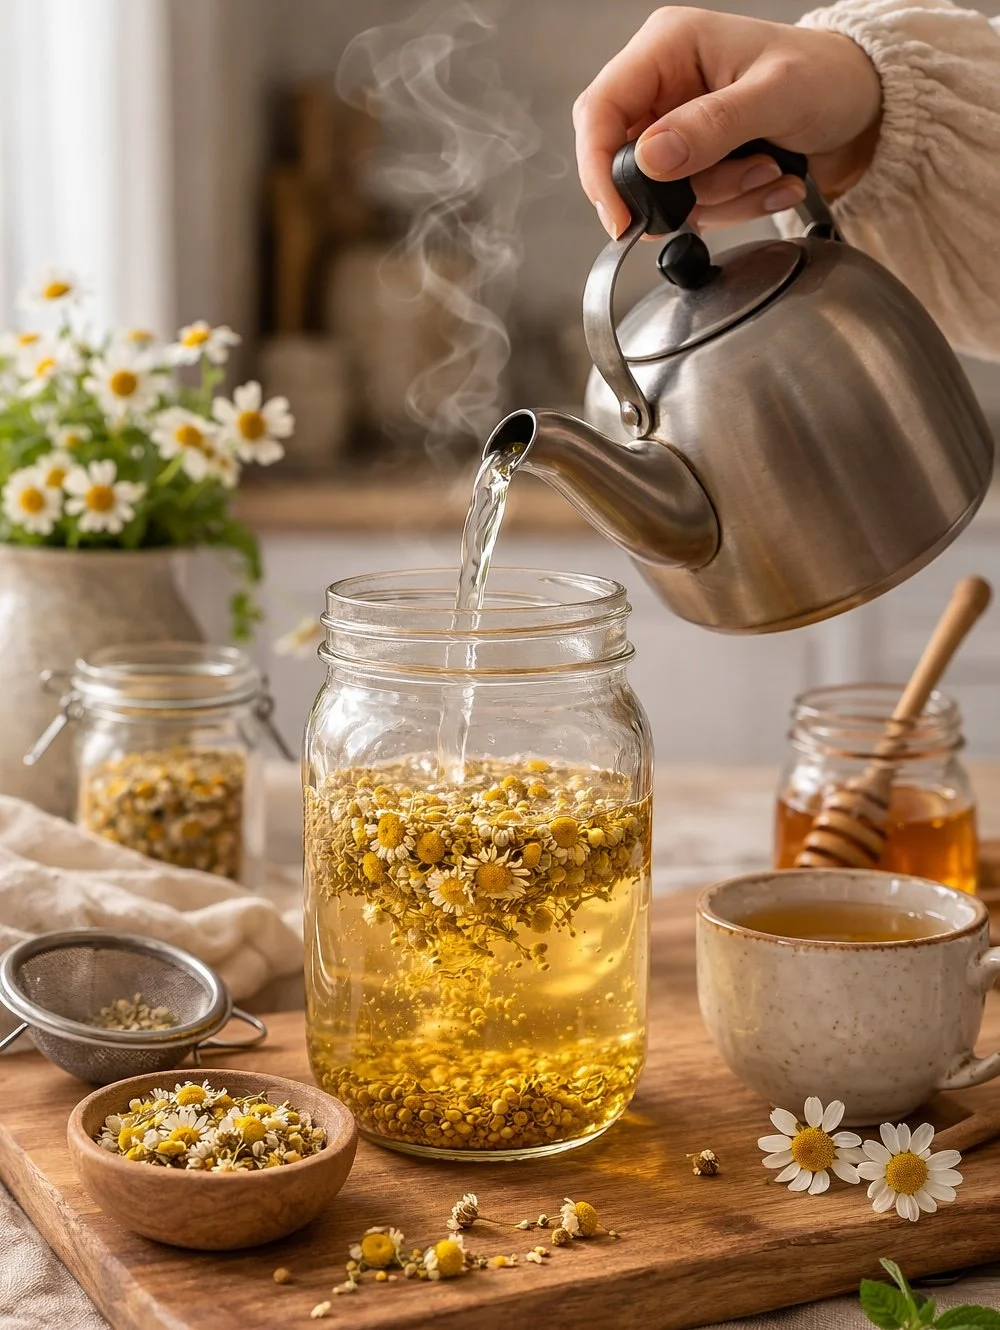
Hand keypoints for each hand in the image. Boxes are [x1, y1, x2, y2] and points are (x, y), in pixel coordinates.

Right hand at [573, 7, 881, 236]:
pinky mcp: (693, 162)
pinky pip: (689, 207)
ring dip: (720, 199)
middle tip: (739, 181)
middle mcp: (662, 87)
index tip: (622, 217)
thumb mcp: (775, 96)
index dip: (600, 169)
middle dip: (682, 190)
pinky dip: (731, 208)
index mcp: (667, 47)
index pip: (599, 111)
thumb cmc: (827, 76)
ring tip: (769, 171)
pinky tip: (769, 182)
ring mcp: (676, 128)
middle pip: (625, 163)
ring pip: (661, 194)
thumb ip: (711, 127)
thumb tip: (650, 159)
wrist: (862, 104)